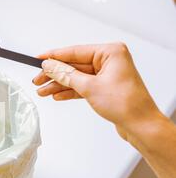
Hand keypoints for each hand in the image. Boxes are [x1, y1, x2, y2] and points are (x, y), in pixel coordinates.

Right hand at [33, 43, 162, 140]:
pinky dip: (69, 91)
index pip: (75, 51)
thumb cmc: (126, 104)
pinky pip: (82, 86)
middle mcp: (109, 61)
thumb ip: (66, 75)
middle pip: (74, 65)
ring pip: (76, 77)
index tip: (38, 59)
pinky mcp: (105, 87)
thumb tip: (50, 66)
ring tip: (43, 91)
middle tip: (37, 80)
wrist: (140, 125)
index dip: (54, 56)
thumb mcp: (89, 87)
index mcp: (110, 52)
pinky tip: (57, 95)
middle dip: (55, 74)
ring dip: (59, 85)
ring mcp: (107, 74)